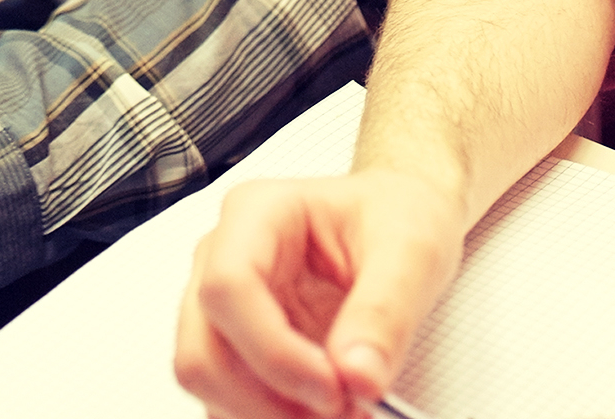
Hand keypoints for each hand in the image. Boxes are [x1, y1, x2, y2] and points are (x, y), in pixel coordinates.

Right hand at [176, 167, 464, 418]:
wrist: (398, 223)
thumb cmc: (397, 217)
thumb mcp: (412, 252)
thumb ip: (385, 313)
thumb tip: (359, 377)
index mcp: (256, 215)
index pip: (228, 287)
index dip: (275, 352)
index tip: (335, 388)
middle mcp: (222, 259)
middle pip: (202, 348)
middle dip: (266, 398)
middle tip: (341, 409)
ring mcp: (223, 306)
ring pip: (208, 381)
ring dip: (268, 413)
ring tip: (341, 409)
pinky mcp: (236, 346)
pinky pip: (226, 399)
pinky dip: (271, 415)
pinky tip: (319, 410)